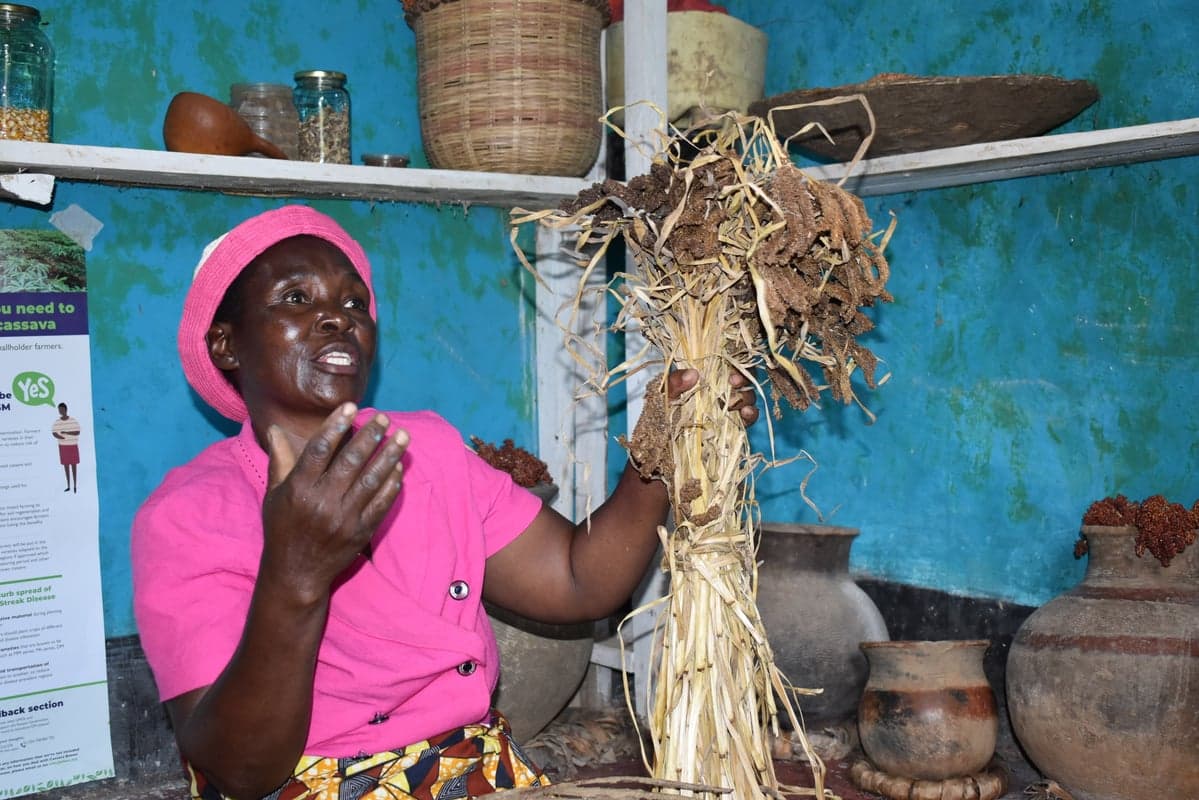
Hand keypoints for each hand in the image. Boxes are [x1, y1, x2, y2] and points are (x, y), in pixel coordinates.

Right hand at [259, 403, 408, 601]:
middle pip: (350, 461)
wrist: (295, 573)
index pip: (319, 450)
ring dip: (389, 455)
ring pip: (371, 480)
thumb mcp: (274, 494)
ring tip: (402, 436)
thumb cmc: (282, 528)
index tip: (351, 407)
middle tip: (384, 418)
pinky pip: (381, 503)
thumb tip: (276, 428)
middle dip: (370, 436)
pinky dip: (392, 484)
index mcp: (297, 489)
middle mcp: (321, 502)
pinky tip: (399, 467)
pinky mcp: (361, 532)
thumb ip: (280, 460)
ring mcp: (343, 518)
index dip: (335, 426)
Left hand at [666, 368, 759, 425]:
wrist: (659, 441)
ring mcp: (726, 408)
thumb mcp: (664, 394)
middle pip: (742, 379)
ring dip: (746, 398)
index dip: (734, 366)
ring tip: (738, 403)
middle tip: (734, 383)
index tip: (730, 374)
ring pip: (747, 397)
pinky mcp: (731, 426)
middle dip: (743, 380)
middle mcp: (719, 390)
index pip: (727, 364)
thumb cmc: (661, 413)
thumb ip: (675, 382)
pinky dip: (750, 415)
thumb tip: (693, 373)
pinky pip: (747, 419)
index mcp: (705, 377)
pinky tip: (746, 413)